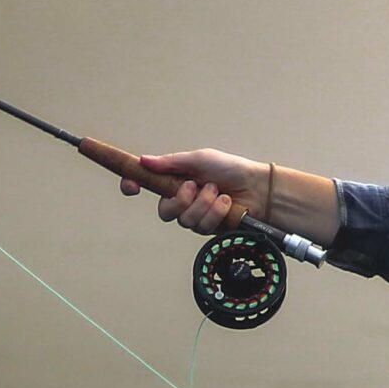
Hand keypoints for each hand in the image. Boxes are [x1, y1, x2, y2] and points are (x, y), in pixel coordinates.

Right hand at [118, 148, 270, 233]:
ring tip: (217, 191)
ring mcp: (195, 215)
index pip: (146, 184)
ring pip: (185, 220)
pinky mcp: (209, 228)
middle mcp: (182, 200)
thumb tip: (144, 160)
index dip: (132, 185)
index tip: (131, 186)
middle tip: (194, 186)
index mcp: (175, 179)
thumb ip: (171, 162)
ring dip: (203, 203)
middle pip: (164, 211)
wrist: (257, 187)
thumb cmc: (230, 169)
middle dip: (180, 200)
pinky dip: (215, 212)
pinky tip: (225, 203)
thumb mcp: (199, 159)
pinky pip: (202, 226)